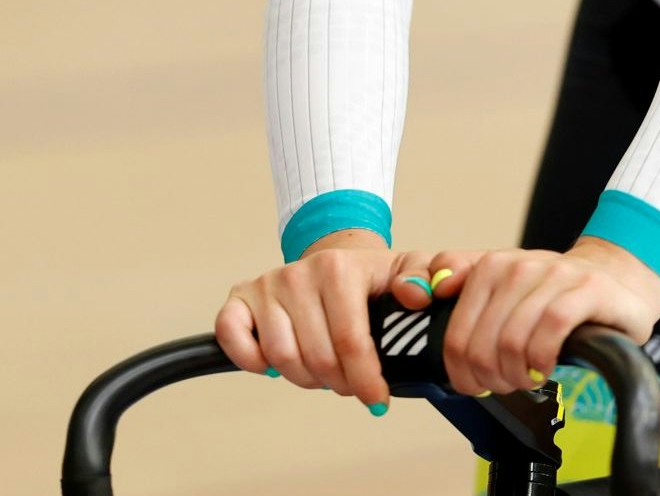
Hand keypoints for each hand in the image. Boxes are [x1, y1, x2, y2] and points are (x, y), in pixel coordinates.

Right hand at [213, 230, 445, 409]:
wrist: (336, 260)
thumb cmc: (369, 277)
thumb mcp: (406, 270)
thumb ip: (427, 276)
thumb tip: (417, 295)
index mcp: (338, 268)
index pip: (351, 343)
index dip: (365, 380)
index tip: (378, 400)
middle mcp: (298, 274)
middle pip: (318, 358)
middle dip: (340, 383)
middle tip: (351, 384)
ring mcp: (267, 286)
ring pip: (282, 358)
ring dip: (306, 378)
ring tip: (324, 372)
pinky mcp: (240, 299)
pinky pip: (233, 338)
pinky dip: (251, 359)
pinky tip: (274, 364)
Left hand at [426, 238, 659, 397]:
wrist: (615, 281)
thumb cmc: (554, 296)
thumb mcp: (505, 289)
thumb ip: (463, 283)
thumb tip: (432, 289)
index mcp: (491, 267)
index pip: (456, 336)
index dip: (461, 373)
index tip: (475, 385)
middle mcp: (519, 265)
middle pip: (482, 345)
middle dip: (491, 379)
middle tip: (507, 386)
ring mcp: (555, 274)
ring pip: (514, 341)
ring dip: (518, 375)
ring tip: (528, 378)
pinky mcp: (588, 288)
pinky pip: (552, 330)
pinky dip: (543, 359)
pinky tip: (546, 367)